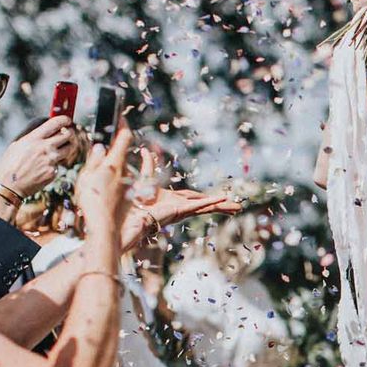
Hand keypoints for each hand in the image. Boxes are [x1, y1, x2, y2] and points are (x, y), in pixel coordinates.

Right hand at [0, 115, 75, 197]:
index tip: (67, 120)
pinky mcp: (53, 172)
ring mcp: (51, 161)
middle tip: (67, 135)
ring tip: (57, 150)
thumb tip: (44, 132)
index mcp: (34, 139)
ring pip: (68, 149)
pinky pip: (59, 165)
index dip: (64, 119)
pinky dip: (54, 164)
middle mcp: (44, 148)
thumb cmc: (9, 165)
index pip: (55, 123)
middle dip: (69, 133)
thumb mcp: (17, 145)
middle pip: (67, 135)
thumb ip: (32, 138)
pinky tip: (43, 168)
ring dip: (66, 148)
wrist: (9, 186)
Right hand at [73, 121, 134, 234]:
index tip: (120, 117)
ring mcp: (131, 184)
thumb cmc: (92, 202)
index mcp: (115, 163)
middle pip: (122, 155)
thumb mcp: (86, 177)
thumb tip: (101, 147)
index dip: (123, 125)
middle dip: (113, 151)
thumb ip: (94, 159)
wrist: (104, 228)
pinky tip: (104, 190)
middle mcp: (127, 172)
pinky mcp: (131, 196)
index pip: (125, 137)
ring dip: (113, 169)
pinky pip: (123, 183)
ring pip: (122, 170)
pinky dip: (115, 182)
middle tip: (100, 153)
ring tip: (97, 178)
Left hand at [120, 147, 240, 249]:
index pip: (194, 197)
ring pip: (207, 207)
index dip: (207, 197)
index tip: (219, 198)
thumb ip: (148, 165)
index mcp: (173, 200)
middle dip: (221, 205)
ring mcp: (182, 209)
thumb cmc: (134, 202)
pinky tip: (223, 201)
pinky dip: (211, 203)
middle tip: (236, 207)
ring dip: (222, 206)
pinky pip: (199, 206)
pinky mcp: (181, 211)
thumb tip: (144, 150)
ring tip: (237, 208)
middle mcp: (181, 206)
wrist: (129, 215)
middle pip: (205, 203)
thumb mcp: (144, 179)